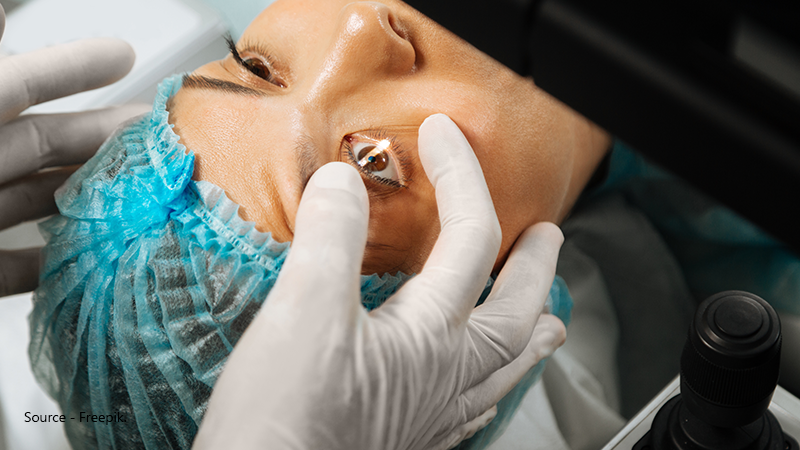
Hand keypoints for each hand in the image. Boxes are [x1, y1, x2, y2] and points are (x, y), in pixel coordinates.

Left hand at [0, 5, 148, 296]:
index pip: (25, 81)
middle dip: (108, 137)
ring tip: (148, 198)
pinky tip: (97, 257)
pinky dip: (60, 260)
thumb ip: (0, 76)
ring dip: (95, 200)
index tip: (125, 55)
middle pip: (46, 143)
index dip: (77, 66)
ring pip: (40, 202)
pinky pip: (20, 263)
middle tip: (163, 138)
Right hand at [195, 114, 566, 449]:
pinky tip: (482, 391)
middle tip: (551, 236)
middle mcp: (447, 376)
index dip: (460, 176)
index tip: (441, 135)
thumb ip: (331, 240)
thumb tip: (342, 183)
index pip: (468, 239)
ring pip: (505, 368)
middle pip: (514, 311)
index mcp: (430, 335)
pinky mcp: (407, 440)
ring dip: (529, 330)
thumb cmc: (285, 420)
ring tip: (548, 319)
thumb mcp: (303, 311)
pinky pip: (473, 408)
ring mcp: (432, 414)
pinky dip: (490, 385)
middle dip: (536, 266)